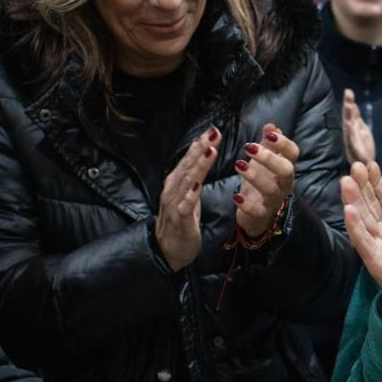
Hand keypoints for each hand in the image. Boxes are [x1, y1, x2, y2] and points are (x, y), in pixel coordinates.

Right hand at [154, 126, 219, 269]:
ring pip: (188, 181)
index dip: (201, 145)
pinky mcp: (179, 220)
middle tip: (214, 132)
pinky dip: (190, 195)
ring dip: (198, 166)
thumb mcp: (190, 197)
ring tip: (210, 151)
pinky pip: (185, 206)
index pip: (189, 160)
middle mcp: (173, 190)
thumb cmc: (180, 223)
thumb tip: (202, 155)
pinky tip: (198, 185)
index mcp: (177, 184)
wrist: (167, 252)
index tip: (213, 129)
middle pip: (188, 165)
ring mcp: (175, 204)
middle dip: (201, 148)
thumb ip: (194, 178)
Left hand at [234, 123, 298, 239]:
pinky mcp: (261, 214)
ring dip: (254, 176)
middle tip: (248, 147)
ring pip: (270, 189)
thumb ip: (268, 143)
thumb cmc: (262, 181)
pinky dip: (246, 204)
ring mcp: (273, 200)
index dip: (284, 143)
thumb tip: (271, 124)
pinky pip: (257, 211)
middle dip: (269, 158)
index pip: (293, 154)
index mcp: (285, 168)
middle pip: (286, 170)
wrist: (257, 213)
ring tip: (238, 165)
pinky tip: (236, 195)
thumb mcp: (264, 161)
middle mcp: (283, 184)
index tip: (269, 134)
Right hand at [340, 89, 375, 166]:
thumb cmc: (363, 147)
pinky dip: (350, 133)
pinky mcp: (355, 151)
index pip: (350, 113)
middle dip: (348, 105)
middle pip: (348, 117)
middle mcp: (350, 133)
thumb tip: (352, 104)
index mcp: (352, 128)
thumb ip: (357, 118)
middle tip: (348, 93)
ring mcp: (351, 142)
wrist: (366, 166)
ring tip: (349, 106)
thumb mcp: (362, 129)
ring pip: (349, 127)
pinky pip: (352, 141)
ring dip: (348, 116)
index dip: (348, 102)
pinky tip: (349, 124)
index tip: (348, 90)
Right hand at [340, 164, 381, 332]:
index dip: (376, 182)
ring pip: (362, 220)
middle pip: (369, 205)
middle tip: (354, 166)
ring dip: (353, 201)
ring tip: (345, 182)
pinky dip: (355, 226)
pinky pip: (363, 241)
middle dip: (361, 186)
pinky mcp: (376, 261)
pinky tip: (348, 210)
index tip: (370, 165)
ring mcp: (377, 246)